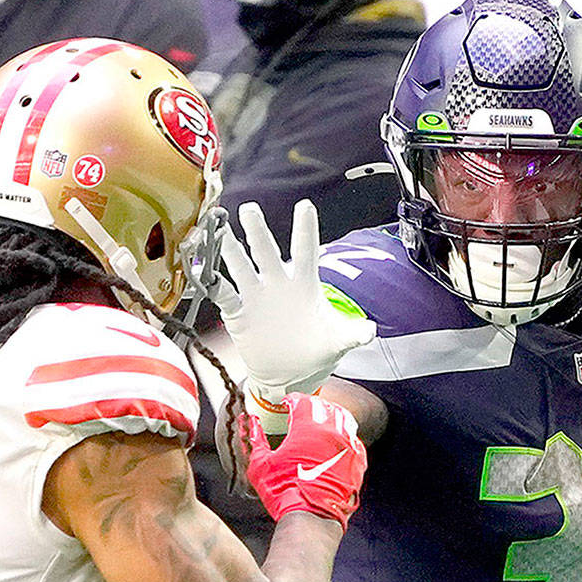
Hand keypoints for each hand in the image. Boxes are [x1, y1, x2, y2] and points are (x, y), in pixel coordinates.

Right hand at [208, 200, 374, 432]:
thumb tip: (371, 330)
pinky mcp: (239, 315)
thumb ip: (352, 333)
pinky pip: (225, 296)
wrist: (289, 375)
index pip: (305, 251)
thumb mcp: (337, 341)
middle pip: (266, 252)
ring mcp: (256, 298)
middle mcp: (277, 284)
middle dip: (257, 231)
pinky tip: (210, 275)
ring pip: (241, 267)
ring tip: (221, 231)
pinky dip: (216, 286)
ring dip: (232, 250)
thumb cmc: (315, 351)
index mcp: (304, 284)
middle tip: (249, 209)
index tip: (304, 205)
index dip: (304, 229)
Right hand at [245, 393, 366, 531]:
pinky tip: (333, 444)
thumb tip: (250, 423)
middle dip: (311, 405)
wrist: (311, 518)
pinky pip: (353, 440)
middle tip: (301, 411)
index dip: (292, 399)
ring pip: (343, 419)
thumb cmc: (284, 492)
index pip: (302, 400)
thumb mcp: (261, 464)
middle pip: (324, 406)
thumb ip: (255, 439)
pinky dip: (343, 437)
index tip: (286, 403)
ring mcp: (348, 446)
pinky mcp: (358, 462)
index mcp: (307, 428)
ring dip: (330, 417)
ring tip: (318, 424)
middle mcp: (331, 432)